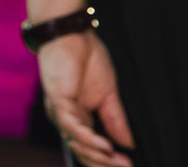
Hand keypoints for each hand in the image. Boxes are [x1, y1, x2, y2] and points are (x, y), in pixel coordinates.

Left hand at [38, 31, 134, 166]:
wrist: (72, 33)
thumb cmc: (87, 58)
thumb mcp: (109, 94)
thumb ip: (116, 120)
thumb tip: (129, 144)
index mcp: (78, 118)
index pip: (89, 148)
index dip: (107, 161)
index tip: (129, 165)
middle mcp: (66, 118)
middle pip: (82, 151)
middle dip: (105, 163)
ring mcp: (59, 110)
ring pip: (76, 142)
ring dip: (98, 155)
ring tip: (118, 160)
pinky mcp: (58, 99)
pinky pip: (71, 126)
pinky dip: (88, 138)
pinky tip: (106, 147)